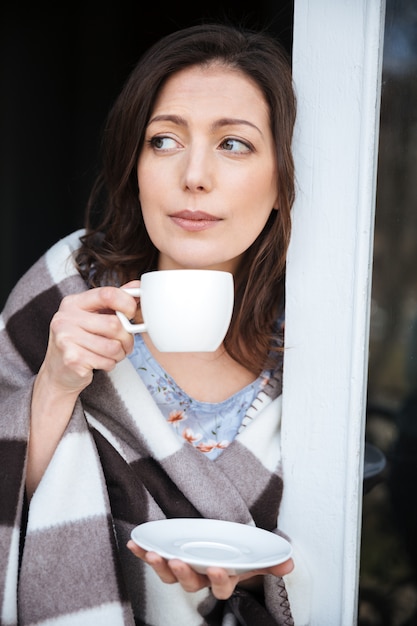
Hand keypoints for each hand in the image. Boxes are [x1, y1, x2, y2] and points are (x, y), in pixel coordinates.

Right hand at [39, 280, 139, 395]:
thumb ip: (114, 300)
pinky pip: (106, 361)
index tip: (131, 313)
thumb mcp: (93, 315)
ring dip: (120, 353)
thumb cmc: (79, 340)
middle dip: (127, 338)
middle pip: (114, 324)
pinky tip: (100, 362)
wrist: (58, 371)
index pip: (107, 294)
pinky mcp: (72, 360)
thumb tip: (137, 287)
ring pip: (113, 346)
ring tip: (112, 353)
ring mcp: (66, 339)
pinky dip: (110, 364)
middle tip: (125, 343)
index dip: (127, 303)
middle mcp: (66, 318)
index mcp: (73, 303)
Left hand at [126, 540, 293, 599]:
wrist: (220, 552)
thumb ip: (269, 562)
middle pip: (190, 583)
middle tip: (177, 560)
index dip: (217, 579)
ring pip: (170, 575)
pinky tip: (133, 543)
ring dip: (159, 565)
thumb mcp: (254, 559)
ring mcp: (183, 570)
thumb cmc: (237, 556)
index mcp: (222, 580)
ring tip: (151, 553)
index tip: (216, 566)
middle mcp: (200, 578)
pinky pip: (154, 559)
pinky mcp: (168, 560)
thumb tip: (290, 563)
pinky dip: (142, 552)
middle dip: (183, 573)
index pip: (220, 586)